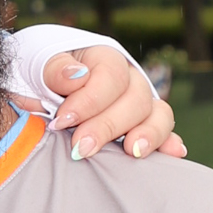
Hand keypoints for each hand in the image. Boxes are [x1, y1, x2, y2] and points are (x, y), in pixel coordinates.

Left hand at [39, 47, 187, 162]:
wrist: (38, 92)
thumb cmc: (38, 78)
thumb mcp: (38, 66)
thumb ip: (55, 70)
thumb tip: (77, 77)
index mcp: (104, 59)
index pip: (111, 75)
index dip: (89, 100)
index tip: (61, 121)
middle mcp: (129, 79)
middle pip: (135, 99)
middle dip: (108, 126)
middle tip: (80, 148)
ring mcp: (140, 104)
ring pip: (158, 114)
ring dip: (149, 134)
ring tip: (132, 151)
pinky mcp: (144, 127)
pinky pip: (165, 133)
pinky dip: (169, 143)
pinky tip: (174, 153)